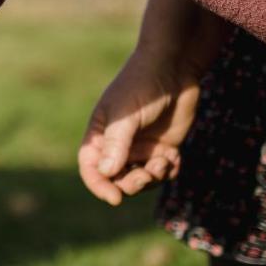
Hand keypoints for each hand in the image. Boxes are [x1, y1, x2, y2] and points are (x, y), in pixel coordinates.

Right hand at [77, 51, 200, 205]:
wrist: (174, 67)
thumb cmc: (141, 86)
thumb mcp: (126, 115)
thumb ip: (117, 144)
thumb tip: (107, 173)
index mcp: (100, 135)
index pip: (91, 167)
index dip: (98, 185)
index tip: (114, 198)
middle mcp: (118, 144)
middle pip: (117, 178)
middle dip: (131, 184)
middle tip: (146, 175)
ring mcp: (142, 147)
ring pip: (142, 179)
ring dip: (152, 178)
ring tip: (163, 162)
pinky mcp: (164, 147)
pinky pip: (163, 172)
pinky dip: (168, 172)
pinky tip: (174, 158)